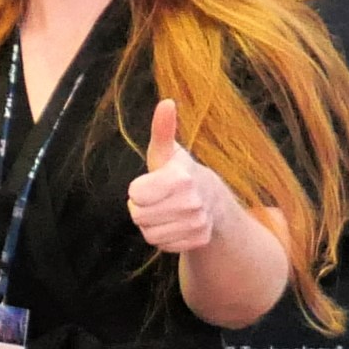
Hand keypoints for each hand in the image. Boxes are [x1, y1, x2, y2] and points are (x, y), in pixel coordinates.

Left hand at [124, 98, 237, 255]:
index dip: (138, 189)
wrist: (212, 200)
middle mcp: (192, 202)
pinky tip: (174, 223)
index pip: (135, 194)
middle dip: (142, 207)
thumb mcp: (167, 152)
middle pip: (139, 216)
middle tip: (157, 198)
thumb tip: (166, 102)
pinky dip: (164, 237)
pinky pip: (162, 245)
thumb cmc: (180, 172)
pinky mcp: (198, 240)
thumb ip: (162, 129)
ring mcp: (197, 223)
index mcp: (182, 178)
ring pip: (149, 234)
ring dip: (151, 224)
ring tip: (165, 210)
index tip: (151, 183)